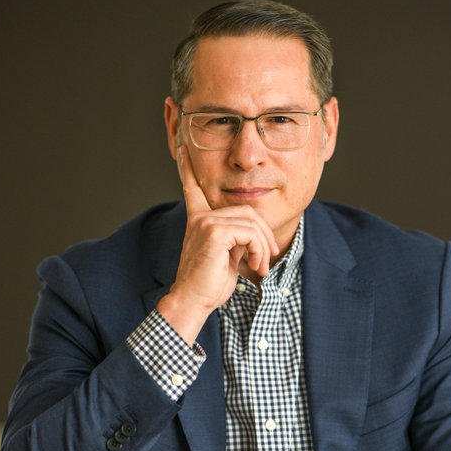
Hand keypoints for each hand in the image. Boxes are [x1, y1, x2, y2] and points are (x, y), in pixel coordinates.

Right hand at [157, 146, 278, 344]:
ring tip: (262, 266)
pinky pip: (250, 232)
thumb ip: (236, 239)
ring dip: (263, 246)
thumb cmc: (209, 284)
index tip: (183, 149)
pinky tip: (256, 266)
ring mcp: (206, 222)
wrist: (194, 301)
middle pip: (247, 210)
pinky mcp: (214, 232)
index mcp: (199, 220)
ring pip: (251, 222)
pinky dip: (259, 250)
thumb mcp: (227, 257)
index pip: (193, 188)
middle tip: (268, 258)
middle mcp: (200, 217)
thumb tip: (253, 235)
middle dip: (264, 234)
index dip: (187, 168)